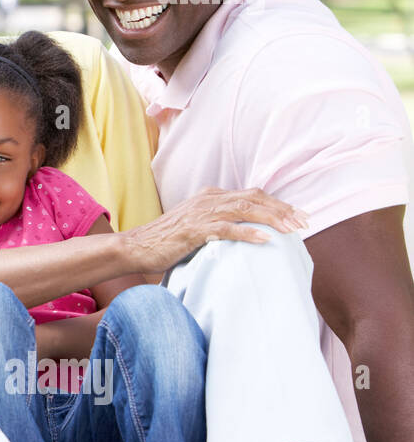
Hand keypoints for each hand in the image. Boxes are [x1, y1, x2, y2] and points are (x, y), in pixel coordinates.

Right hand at [121, 186, 308, 275]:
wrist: (136, 247)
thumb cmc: (166, 242)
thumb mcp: (197, 227)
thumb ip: (219, 224)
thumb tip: (246, 233)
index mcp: (210, 196)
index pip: (252, 194)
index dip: (278, 204)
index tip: (299, 216)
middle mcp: (208, 199)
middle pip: (253, 198)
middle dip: (282, 209)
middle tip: (304, 222)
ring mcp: (200, 213)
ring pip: (244, 209)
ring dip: (271, 218)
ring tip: (292, 229)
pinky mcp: (193, 230)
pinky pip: (226, 228)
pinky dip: (247, 232)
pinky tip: (265, 239)